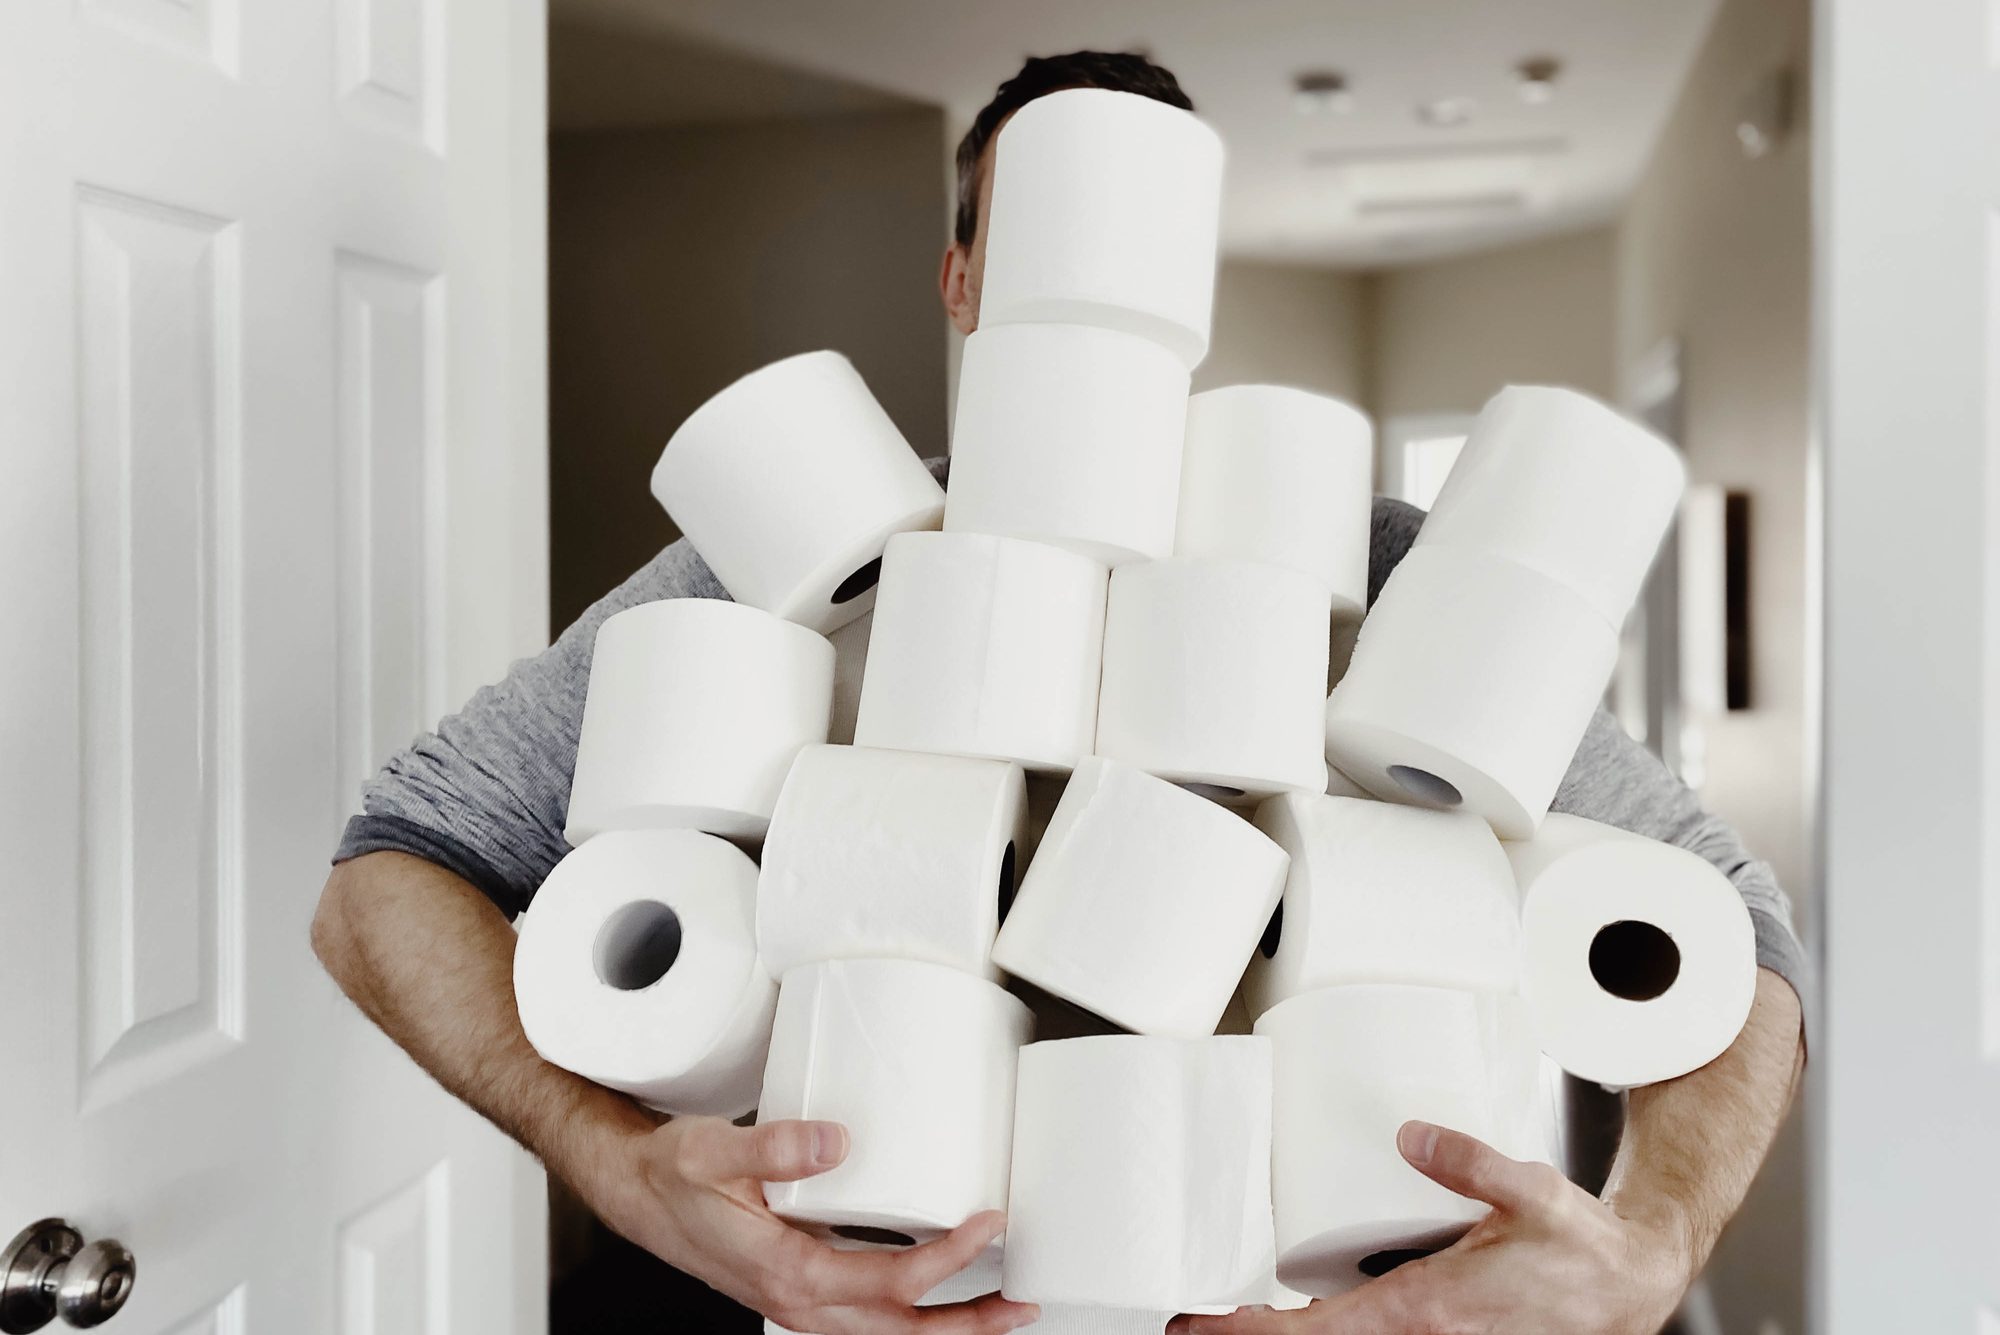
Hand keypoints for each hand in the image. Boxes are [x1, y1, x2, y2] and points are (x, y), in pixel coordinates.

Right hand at [586, 1115, 1040, 1333]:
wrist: (639, 1195)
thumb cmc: (674, 1175)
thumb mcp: (712, 1151)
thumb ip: (774, 1146)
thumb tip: (836, 1142)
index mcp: (788, 1271)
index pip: (888, 1283)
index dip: (946, 1260)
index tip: (988, 1223)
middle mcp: (800, 1299)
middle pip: (901, 1331)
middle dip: (968, 1324)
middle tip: (1025, 1304)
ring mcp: (803, 1302)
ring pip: (889, 1333)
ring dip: (948, 1327)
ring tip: (1004, 1310)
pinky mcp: (804, 1291)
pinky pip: (870, 1319)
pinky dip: (913, 1316)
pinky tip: (943, 1296)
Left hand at [1170, 1121, 1695, 1334]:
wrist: (1629, 1288)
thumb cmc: (1581, 1250)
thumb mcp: (1531, 1190)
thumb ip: (1469, 1161)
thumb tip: (1410, 1134)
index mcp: (1430, 1307)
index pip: (1320, 1332)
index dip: (1254, 1333)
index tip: (1203, 1324)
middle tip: (1197, 1322)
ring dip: (1290, 1333)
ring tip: (1236, 1316)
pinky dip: (1329, 1330)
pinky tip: (1302, 1317)